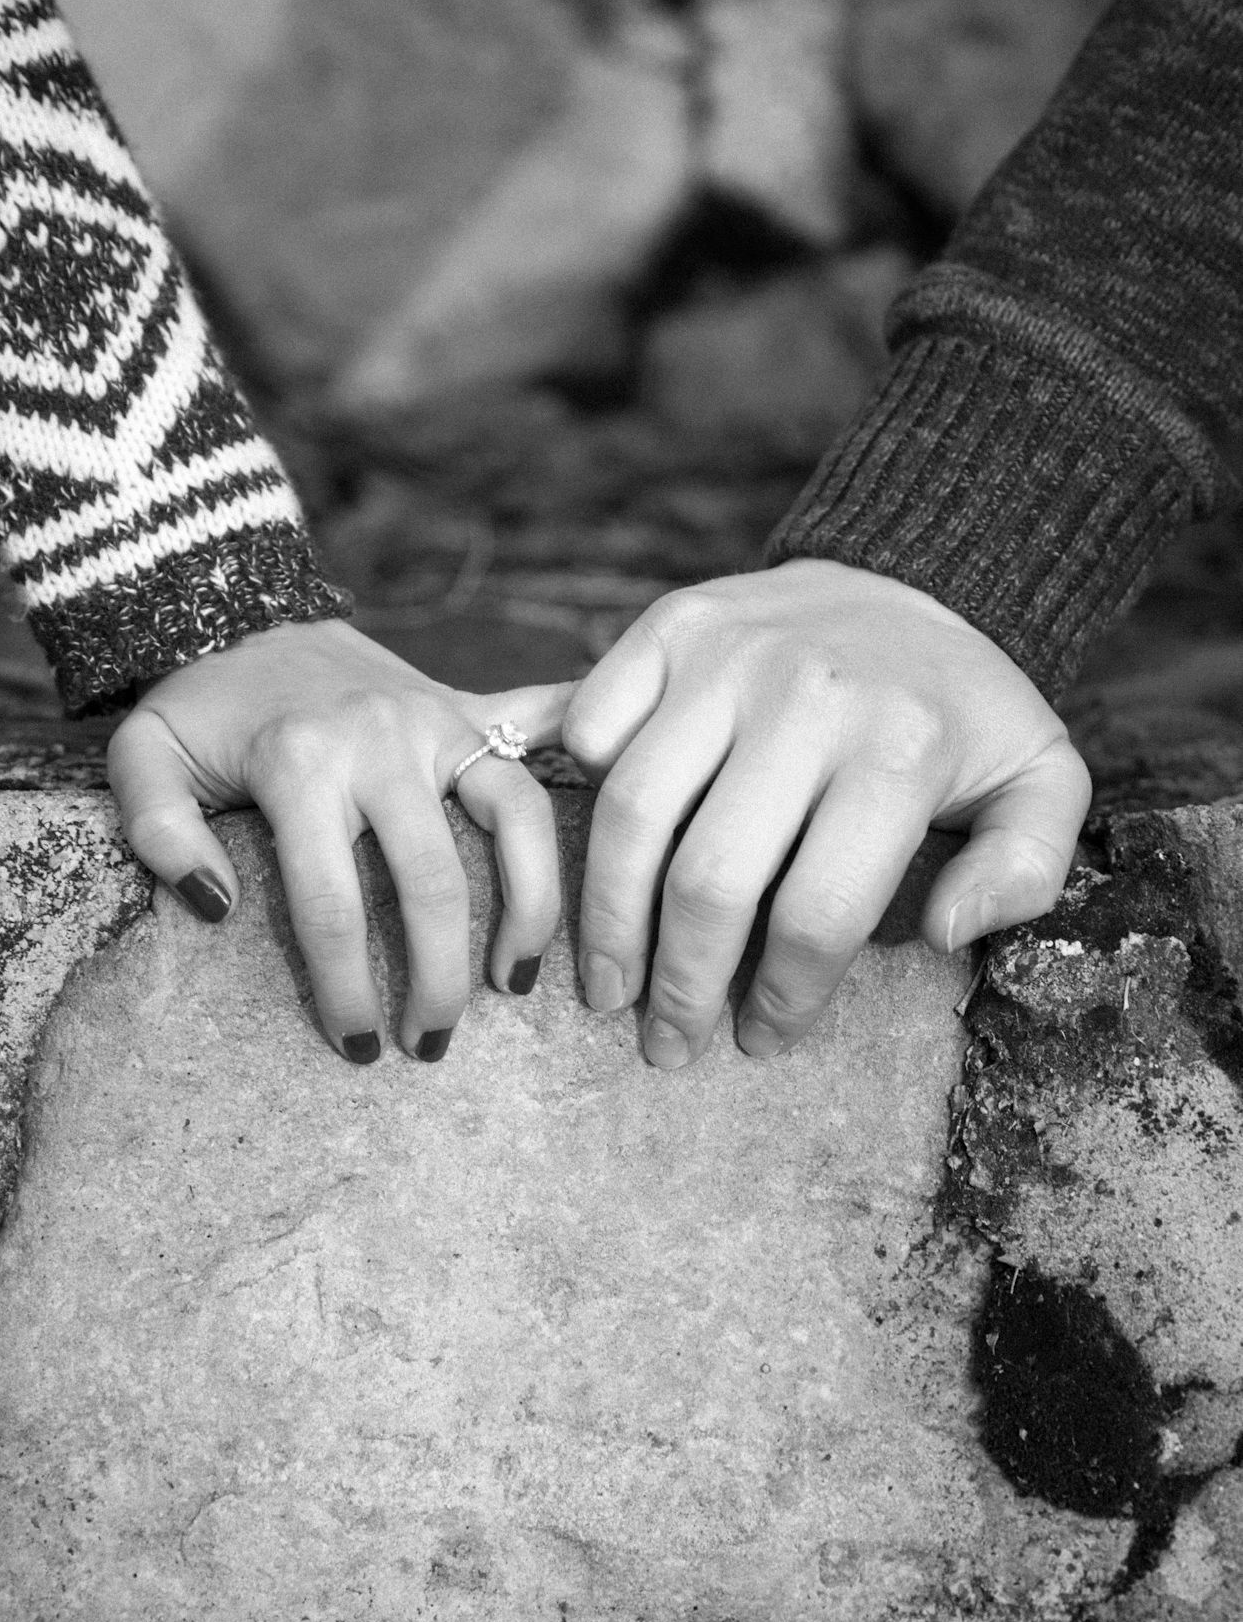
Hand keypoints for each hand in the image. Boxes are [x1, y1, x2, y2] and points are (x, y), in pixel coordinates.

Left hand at [107, 619, 571, 1062]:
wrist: (237, 604)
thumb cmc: (195, 706)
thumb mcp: (141, 756)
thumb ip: (155, 831)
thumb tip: (218, 908)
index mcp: (300, 764)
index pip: (332, 904)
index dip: (347, 987)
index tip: (356, 1046)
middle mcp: (381, 740)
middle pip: (437, 879)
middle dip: (442, 977)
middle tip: (435, 1043)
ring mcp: (436, 719)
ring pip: (519, 816)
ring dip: (534, 906)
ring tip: (521, 979)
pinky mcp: (466, 706)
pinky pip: (543, 720)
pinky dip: (590, 752)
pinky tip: (630, 796)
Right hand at [563, 560, 1090, 1067]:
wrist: (911, 575)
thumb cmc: (964, 710)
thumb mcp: (1042, 784)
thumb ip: (1024, 871)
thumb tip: (942, 932)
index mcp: (903, 747)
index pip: (819, 912)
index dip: (783, 998)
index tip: (761, 1039)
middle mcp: (807, 696)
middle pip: (711, 879)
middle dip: (680, 985)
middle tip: (665, 1045)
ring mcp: (727, 656)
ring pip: (633, 812)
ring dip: (606, 919)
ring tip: (606, 985)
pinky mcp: (671, 625)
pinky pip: (593, 725)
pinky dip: (579, 790)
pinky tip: (593, 856)